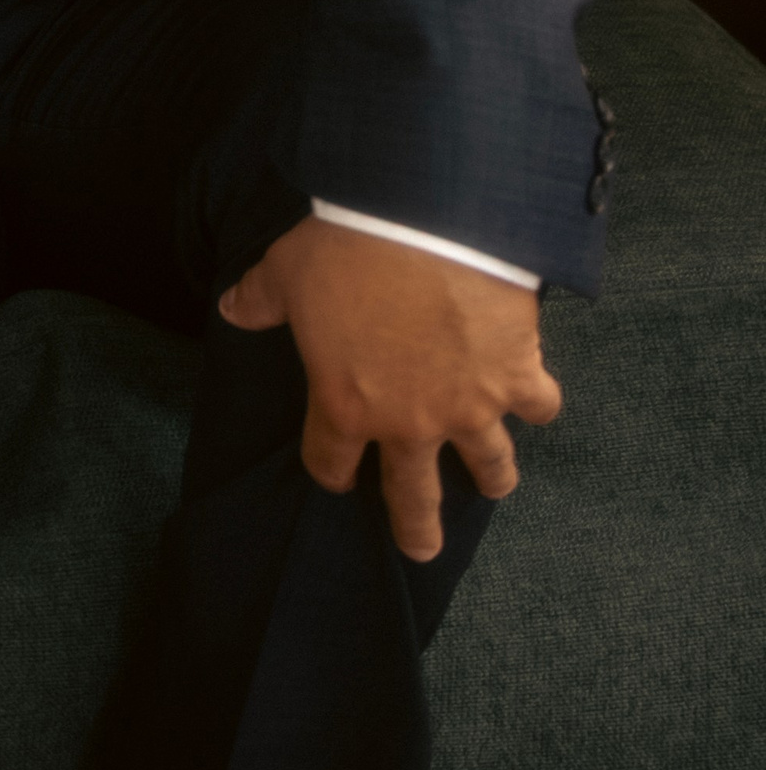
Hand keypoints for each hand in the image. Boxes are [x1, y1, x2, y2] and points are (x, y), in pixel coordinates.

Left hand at [218, 216, 561, 560]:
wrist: (424, 219)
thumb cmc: (345, 248)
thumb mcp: (284, 270)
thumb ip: (259, 300)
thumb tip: (230, 308)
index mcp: (345, 405)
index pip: (331, 460)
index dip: (331, 470)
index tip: (335, 476)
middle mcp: (409, 422)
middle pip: (413, 495)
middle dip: (417, 527)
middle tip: (421, 550)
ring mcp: (469, 406)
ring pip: (488, 464)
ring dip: (492, 477)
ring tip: (495, 487)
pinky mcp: (517, 376)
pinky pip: (539, 406)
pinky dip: (540, 403)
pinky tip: (538, 401)